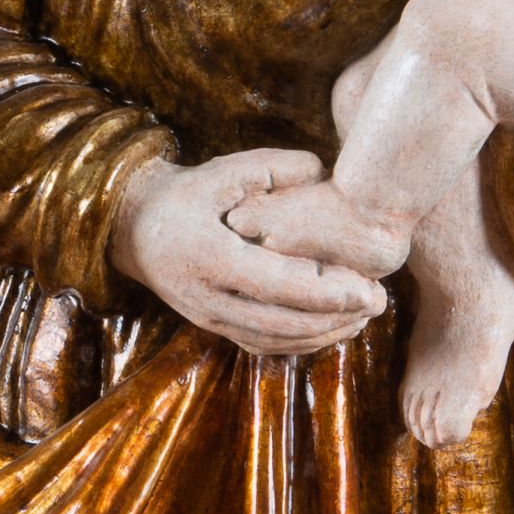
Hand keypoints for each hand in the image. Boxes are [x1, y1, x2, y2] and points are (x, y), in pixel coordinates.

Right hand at [112, 147, 391, 353]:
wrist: (134, 229)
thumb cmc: (186, 195)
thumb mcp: (223, 171)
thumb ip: (275, 169)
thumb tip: (324, 173)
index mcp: (209, 256)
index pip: (276, 284)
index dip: (326, 292)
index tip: (367, 290)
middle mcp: (207, 297)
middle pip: (282, 322)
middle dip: (336, 318)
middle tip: (380, 303)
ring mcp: (209, 318)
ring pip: (276, 339)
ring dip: (324, 333)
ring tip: (365, 316)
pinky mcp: (214, 327)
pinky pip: (264, 344)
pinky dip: (302, 341)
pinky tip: (333, 327)